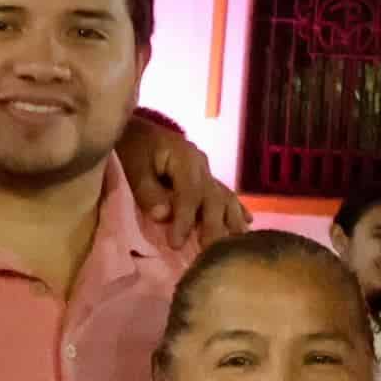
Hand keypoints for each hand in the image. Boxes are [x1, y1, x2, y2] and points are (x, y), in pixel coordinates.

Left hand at [113, 116, 249, 249]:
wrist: (137, 129)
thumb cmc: (132, 148)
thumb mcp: (133, 166)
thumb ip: (147, 191)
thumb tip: (164, 216)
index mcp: (184, 156)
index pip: (189, 192)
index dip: (185, 219)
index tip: (177, 244)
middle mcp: (202, 164)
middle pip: (214, 197)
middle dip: (214, 225)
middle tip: (211, 251)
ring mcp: (207, 171)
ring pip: (225, 197)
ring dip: (232, 221)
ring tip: (238, 243)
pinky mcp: (206, 178)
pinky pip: (226, 195)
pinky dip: (237, 210)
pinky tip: (248, 224)